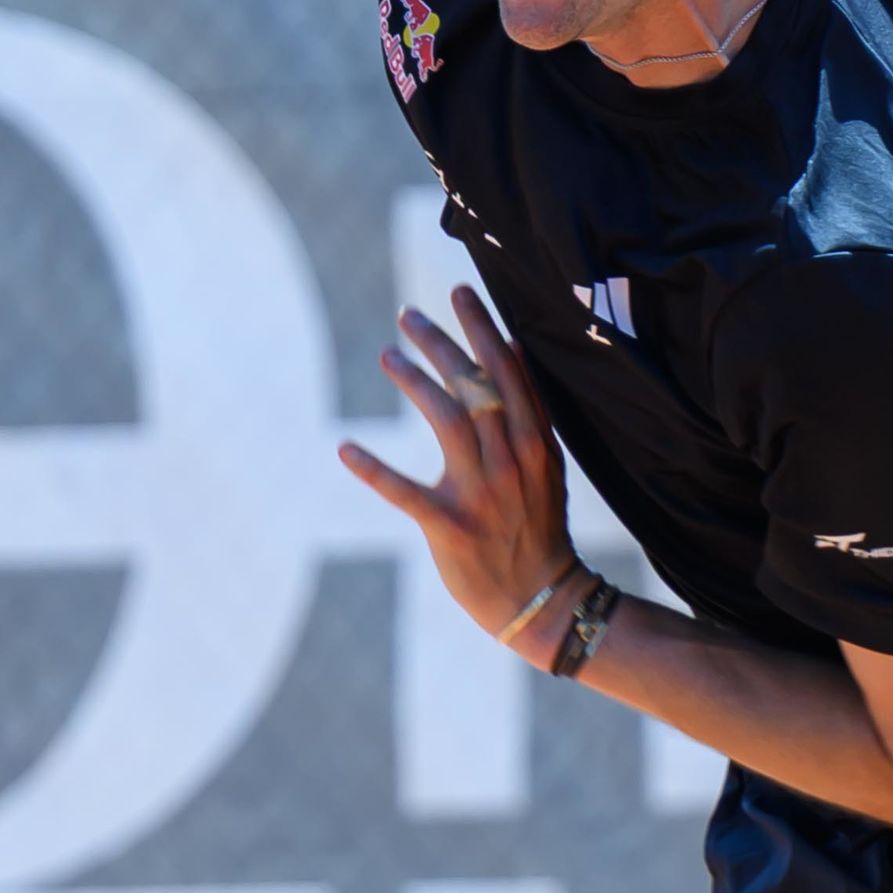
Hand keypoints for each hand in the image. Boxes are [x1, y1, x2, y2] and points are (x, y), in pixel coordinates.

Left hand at [337, 288, 580, 660]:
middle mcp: (510, 460)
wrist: (545, 599)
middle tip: (408, 315)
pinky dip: (373, 470)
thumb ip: (529, 414)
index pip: (509, 372)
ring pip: (444, 421)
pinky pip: (405, 491)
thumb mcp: (546, 467)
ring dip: (413, 383)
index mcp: (534, 443)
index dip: (482, 328)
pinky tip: (345, 448)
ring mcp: (481, 493)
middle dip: (441, 344)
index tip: (460, 292)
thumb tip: (511, 351)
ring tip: (386, 355)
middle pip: (474, 386)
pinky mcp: (450, 527)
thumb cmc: (538, 527)